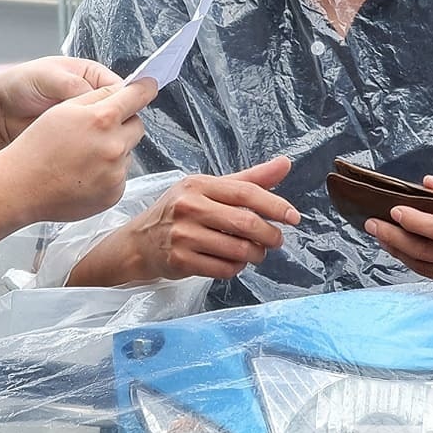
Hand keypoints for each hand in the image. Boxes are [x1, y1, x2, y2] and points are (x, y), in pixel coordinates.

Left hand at [0, 57, 121, 147]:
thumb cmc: (21, 85)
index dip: (125, 101)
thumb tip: (101, 98)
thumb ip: (76, 86)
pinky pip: (93, 147)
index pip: (121, 89)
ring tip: (89, 142)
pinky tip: (84, 152)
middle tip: (103, 131)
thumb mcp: (50, 77)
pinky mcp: (79, 141)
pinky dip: (91, 150)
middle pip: (120, 113)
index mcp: (92, 76)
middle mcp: (93, 97)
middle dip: (114, 122)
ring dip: (101, 139)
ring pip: (108, 133)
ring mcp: (87, 121)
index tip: (124, 113)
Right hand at [2, 78, 157, 221]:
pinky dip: (108, 173)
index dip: (144, 89)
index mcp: (102, 119)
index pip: (136, 97)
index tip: (148, 86)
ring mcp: (116, 173)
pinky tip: (83, 174)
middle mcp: (114, 146)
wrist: (21, 188)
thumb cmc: (36, 146)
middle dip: (123, 124)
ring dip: (114, 150)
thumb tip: (124, 90)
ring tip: (83, 157)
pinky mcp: (114, 194)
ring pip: (127, 153)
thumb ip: (98, 96)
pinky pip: (120, 177)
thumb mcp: (64, 109)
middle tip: (98, 130)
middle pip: (137, 127)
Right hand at [109, 157, 299, 282]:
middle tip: (276, 240)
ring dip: (255, 254)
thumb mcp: (209, 189)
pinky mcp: (181, 260)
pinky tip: (234, 262)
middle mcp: (189, 207)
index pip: (246, 192)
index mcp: (199, 185)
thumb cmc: (179, 212)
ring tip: (255, 252)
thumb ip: (249, 179)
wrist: (139, 242)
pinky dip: (237, 268)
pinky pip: (224, 269)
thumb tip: (285, 163)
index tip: (293, 217)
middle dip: (270, 235)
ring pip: (238, 250)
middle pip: (245, 223)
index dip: (275, 205)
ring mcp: (183, 235)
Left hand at [364, 176, 432, 279]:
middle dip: (396, 239)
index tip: (393, 210)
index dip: (416, 222)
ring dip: (400, 252)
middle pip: (430, 253)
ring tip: (379, 236)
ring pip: (428, 268)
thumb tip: (427, 183)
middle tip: (372, 224)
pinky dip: (414, 263)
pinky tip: (399, 249)